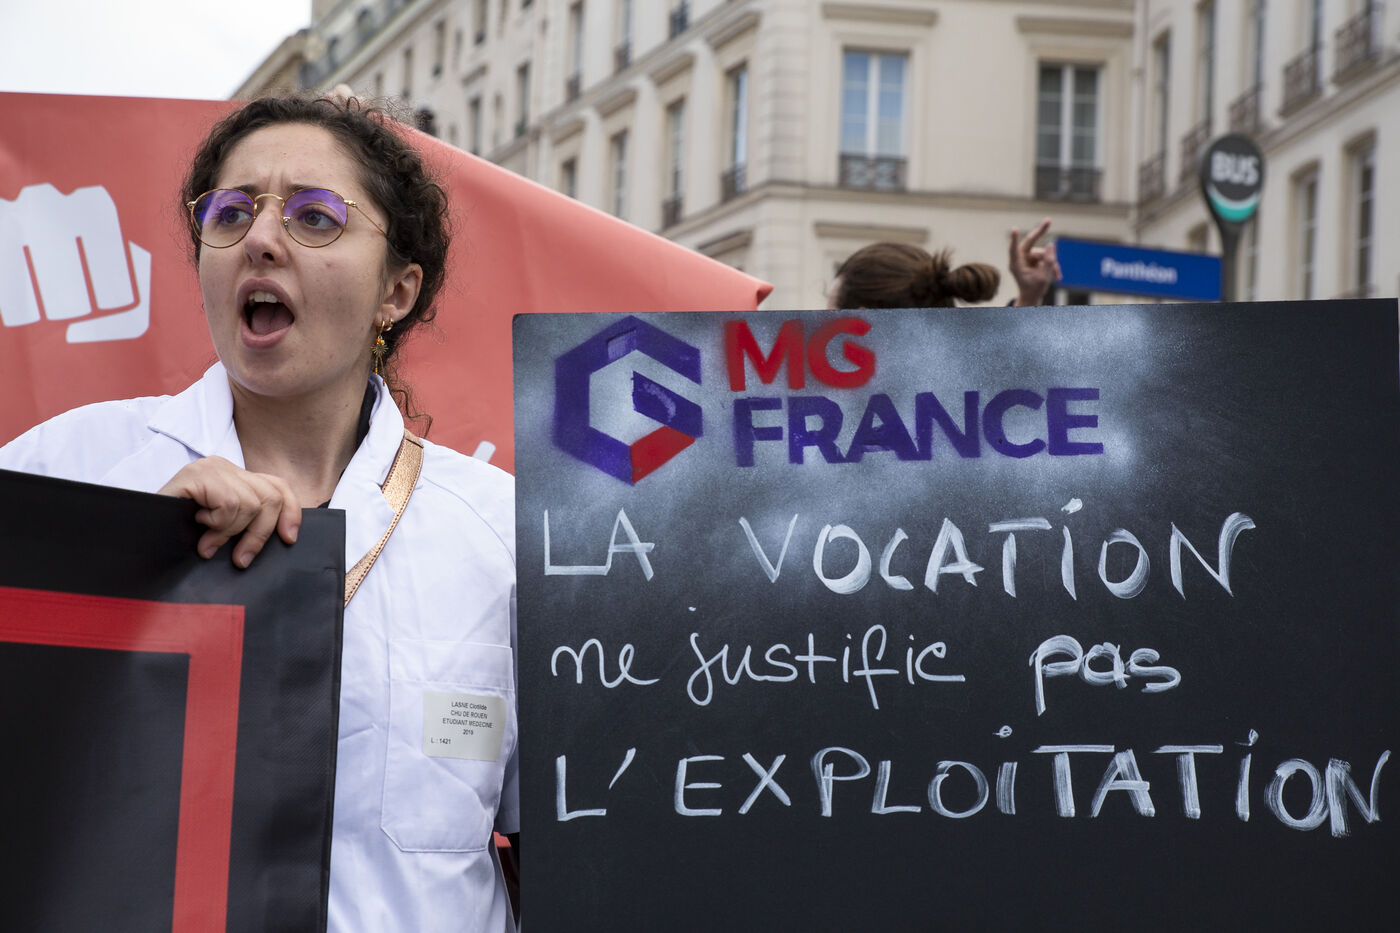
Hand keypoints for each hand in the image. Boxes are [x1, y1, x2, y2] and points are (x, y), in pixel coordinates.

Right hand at [158, 457, 300, 567]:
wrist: (136, 528)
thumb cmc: (177, 531)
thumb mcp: (220, 527)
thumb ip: (245, 522)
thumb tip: (284, 536)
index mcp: (233, 476)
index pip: (276, 486)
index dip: (290, 512)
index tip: (289, 539)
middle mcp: (224, 466)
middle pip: (270, 497)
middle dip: (259, 534)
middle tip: (241, 559)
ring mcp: (210, 468)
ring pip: (250, 505)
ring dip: (229, 532)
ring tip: (207, 539)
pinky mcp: (196, 475)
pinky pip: (229, 504)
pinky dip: (217, 524)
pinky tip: (198, 524)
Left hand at [1008, 218, 1061, 306]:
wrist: (1032, 298)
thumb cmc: (1033, 290)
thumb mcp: (1043, 277)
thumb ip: (1048, 261)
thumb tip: (1050, 244)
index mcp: (1016, 265)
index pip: (1014, 250)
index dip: (1015, 240)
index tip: (1014, 229)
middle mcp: (1020, 259)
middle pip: (1030, 242)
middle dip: (1040, 232)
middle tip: (1049, 220)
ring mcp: (1028, 258)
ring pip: (1042, 253)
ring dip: (1052, 264)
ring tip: (1056, 276)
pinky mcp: (1034, 259)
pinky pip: (1046, 258)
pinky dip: (1053, 266)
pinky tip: (1057, 277)